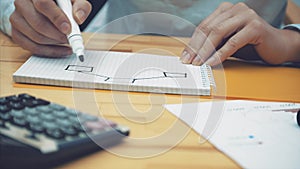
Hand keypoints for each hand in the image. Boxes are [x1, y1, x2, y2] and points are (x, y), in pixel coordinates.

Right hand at [10, 0, 90, 56]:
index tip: (68, 29)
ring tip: (67, 42)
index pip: (43, 4)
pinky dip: (49, 51)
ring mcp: (16, 18)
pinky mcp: (16, 33)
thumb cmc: (62, 5)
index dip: (56, 18)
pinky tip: (61, 49)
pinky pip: (32, 47)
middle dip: (58, 35)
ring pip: (36, 37)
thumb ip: (80, 6)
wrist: (48, 9)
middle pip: (38, 24)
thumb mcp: (73, 1)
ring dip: (55, 44)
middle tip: (70, 39)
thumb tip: (79, 18)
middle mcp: (22, 3)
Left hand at [180, 2, 299, 65]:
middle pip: (208, 28)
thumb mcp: (228, 42)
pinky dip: (221, 54)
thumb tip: (192, 55)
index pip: (204, 26)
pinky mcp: (255, 26)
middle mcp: (236, 9)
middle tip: (189, 61)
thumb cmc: (251, 45)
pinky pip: (233, 42)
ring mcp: (246, 15)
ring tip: (198, 63)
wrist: (278, 47)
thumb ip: (213, 44)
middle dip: (196, 47)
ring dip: (206, 50)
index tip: (184, 56)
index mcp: (226, 10)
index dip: (192, 42)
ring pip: (218, 32)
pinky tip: (212, 62)